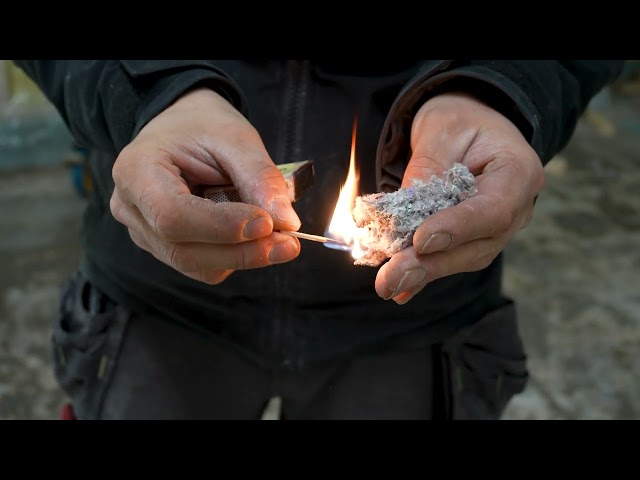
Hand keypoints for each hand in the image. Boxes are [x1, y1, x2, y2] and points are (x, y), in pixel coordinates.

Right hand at [109, 87, 301, 284]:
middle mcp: (132, 209)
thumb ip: (260, 178)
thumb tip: (286, 223)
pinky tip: (254, 238)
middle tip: (289, 244)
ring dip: (242, 258)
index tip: (267, 224)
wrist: (182, 125)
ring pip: (194, 265)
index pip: (173, 216)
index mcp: (137, 172)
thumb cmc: (203, 125)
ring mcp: (144, 233)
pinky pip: (201, 266)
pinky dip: (234, 258)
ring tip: (280, 240)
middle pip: (183, 251)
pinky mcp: (165, 246)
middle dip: (241, 252)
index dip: (222, 227)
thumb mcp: (235, 137)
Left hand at [375, 92, 544, 303]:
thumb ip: (427, 167)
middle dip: (431, 264)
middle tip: (392, 277)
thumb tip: (402, 214)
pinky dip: (422, 275)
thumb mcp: (442, 129)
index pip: (493, 210)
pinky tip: (399, 291)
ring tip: (387, 283)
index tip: (420, 241)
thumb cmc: (461, 122)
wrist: (471, 128)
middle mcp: (515, 209)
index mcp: (518, 173)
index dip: (457, 228)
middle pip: (477, 246)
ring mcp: (496, 230)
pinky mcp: (472, 241)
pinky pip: (449, 260)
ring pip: (462, 259)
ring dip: (422, 273)